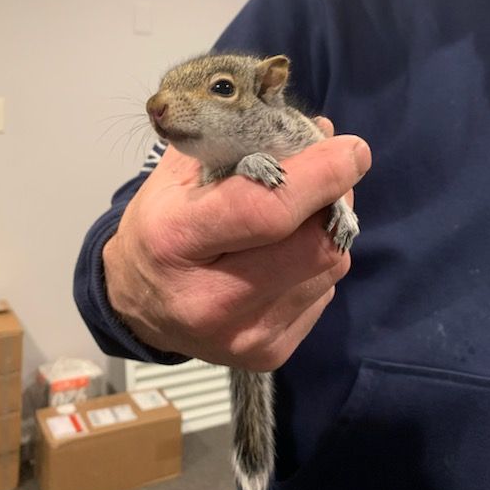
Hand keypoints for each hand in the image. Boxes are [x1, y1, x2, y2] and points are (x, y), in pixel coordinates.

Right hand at [103, 132, 370, 370]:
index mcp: (175, 239)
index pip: (265, 209)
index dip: (320, 176)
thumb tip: (322, 132)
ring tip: (297, 216)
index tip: (353, 151)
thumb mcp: (181, 173)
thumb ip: (244, 145)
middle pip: (314, 246)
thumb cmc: (161, 224)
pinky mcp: (267, 356)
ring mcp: (242, 337)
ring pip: (329, 269)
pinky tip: (284, 256)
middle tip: (330, 174)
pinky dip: (315, 264)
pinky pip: (323, 294)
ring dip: (326, 231)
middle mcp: (209, 301)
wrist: (137, 304)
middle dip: (334, 200)